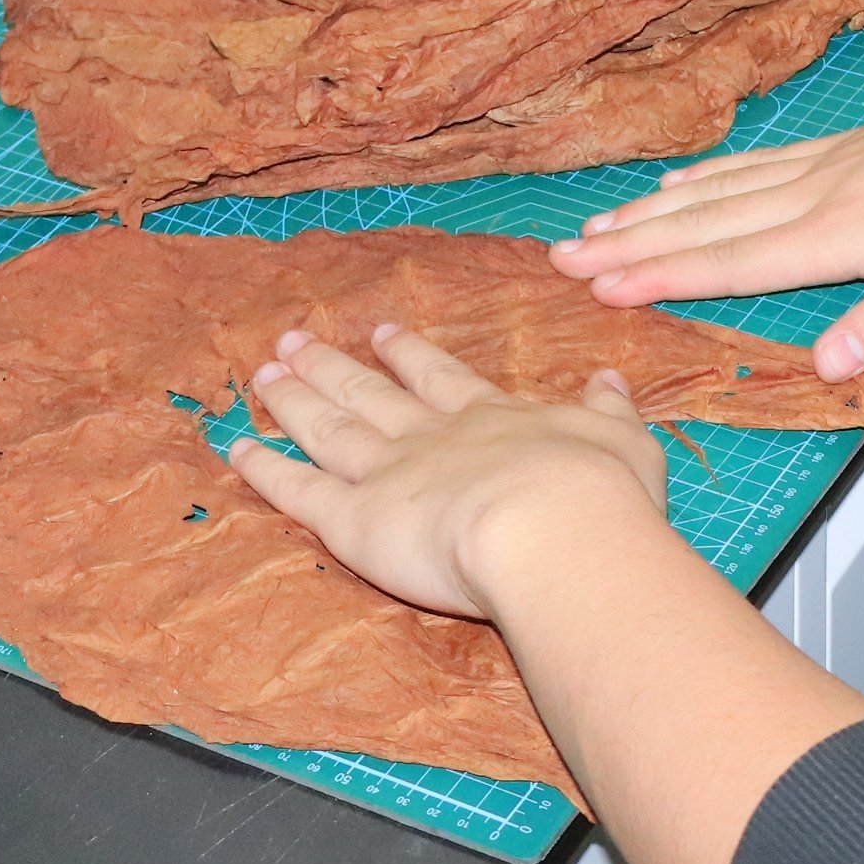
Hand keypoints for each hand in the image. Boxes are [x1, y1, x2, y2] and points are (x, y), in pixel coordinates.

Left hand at [228, 325, 669, 620]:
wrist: (552, 531)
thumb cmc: (600, 495)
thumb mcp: (625, 441)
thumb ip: (609, 412)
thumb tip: (609, 379)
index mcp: (493, 418)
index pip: (441, 379)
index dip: (408, 356)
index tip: (381, 332)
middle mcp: (431, 436)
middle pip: (372, 394)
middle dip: (334, 366)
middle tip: (296, 340)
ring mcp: (386, 472)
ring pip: (329, 428)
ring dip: (296, 400)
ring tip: (265, 375)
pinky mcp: (352, 519)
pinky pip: (299, 491)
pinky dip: (266, 469)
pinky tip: (238, 448)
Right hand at [557, 55, 863, 378]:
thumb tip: (823, 368)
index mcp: (842, 233)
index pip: (735, 263)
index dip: (663, 277)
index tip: (598, 289)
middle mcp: (820, 192)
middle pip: (708, 223)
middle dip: (631, 242)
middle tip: (560, 257)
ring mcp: (831, 162)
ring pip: (723, 190)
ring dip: (655, 210)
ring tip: (596, 223)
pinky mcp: (849, 145)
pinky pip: (758, 163)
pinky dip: (710, 176)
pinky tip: (680, 182)